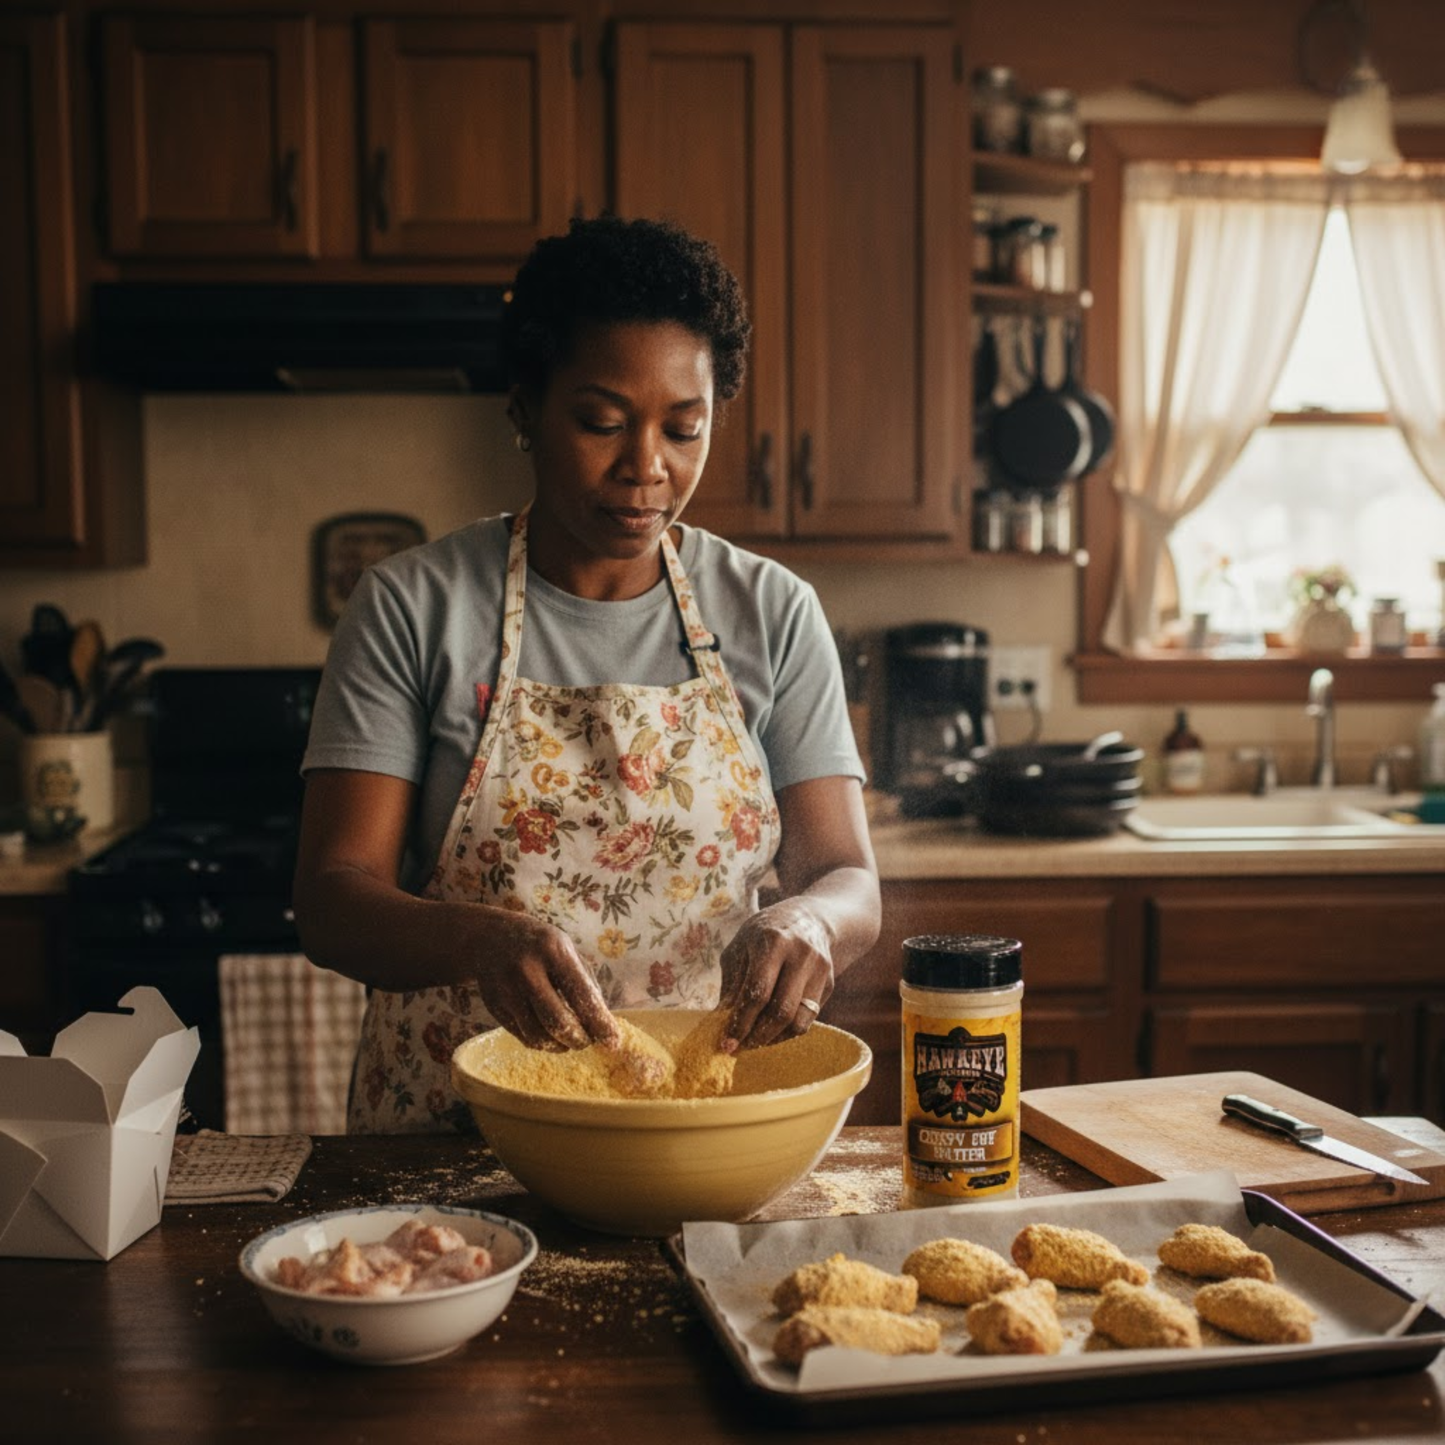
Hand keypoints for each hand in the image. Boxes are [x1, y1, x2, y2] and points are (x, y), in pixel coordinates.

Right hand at [473, 909, 618, 1051]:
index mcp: (552, 951)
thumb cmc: (540, 945)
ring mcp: (506, 990)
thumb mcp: (566, 950)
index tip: (614, 1042)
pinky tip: (550, 1035)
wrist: (490, 937)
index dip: (600, 1023)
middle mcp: (527, 971)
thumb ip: (586, 983)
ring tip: (570, 1040)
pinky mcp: (494, 1007)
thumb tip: (603, 1023)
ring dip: (560, 1046)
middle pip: (558, 1022)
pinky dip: (542, 1042)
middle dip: (579, 1040)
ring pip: (538, 1036)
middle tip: (589, 1042)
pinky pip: (523, 1036)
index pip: (581, 995)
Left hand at [719, 899, 834, 1051]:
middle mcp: (801, 955)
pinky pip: (808, 1018)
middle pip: (782, 1011)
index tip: (726, 1043)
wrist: (810, 918)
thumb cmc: (765, 934)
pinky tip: (771, 1030)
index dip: (741, 1023)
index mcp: (773, 941)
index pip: (758, 993)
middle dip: (758, 1036)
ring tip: (755, 1041)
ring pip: (799, 1021)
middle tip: (739, 1048)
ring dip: (774, 1039)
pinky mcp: (829, 984)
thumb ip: (732, 985)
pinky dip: (787, 1031)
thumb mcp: (740, 948)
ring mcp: (820, 970)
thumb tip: (720, 1025)